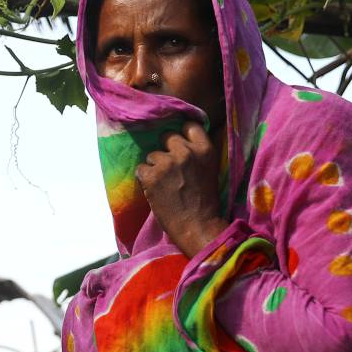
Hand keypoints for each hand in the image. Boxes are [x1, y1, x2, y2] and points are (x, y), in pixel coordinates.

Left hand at [135, 122, 225, 256]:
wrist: (197, 226)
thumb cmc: (205, 202)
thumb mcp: (209, 169)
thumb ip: (197, 153)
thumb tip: (180, 141)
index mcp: (205, 149)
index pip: (189, 126)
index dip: (182, 134)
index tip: (179, 144)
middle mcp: (186, 152)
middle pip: (167, 136)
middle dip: (166, 150)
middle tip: (169, 168)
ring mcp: (167, 163)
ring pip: (152, 155)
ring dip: (155, 167)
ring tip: (164, 184)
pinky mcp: (151, 175)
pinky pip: (141, 169)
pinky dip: (144, 179)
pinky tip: (155, 190)